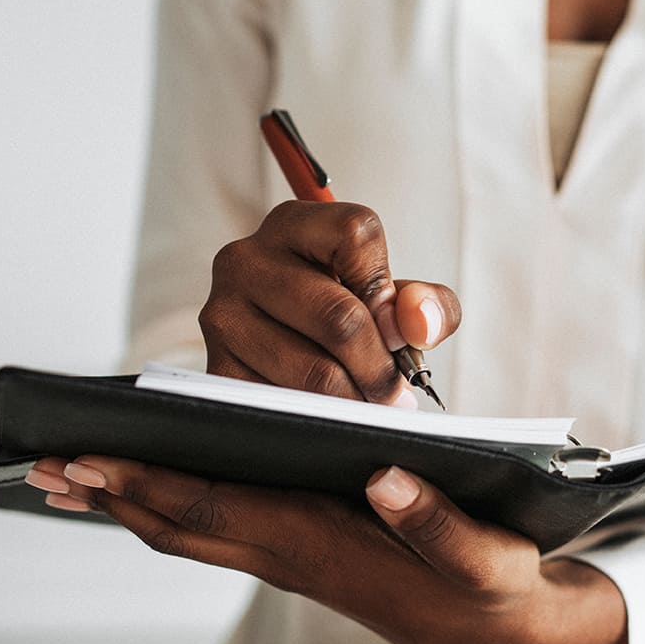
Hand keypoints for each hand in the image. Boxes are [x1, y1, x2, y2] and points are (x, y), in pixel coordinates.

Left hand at [25, 458, 628, 643]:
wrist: (505, 640)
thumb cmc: (497, 591)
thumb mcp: (488, 560)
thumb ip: (437, 523)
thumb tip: (383, 476)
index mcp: (328, 549)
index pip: (220, 513)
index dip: (151, 486)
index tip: (91, 459)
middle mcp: (297, 558)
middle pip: (183, 527)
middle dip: (113, 497)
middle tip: (44, 463)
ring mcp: (297, 559)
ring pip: (195, 532)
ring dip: (133, 504)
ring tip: (78, 473)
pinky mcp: (308, 552)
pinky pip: (221, 529)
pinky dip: (175, 504)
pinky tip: (161, 483)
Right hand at [200, 200, 460, 403]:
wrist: (286, 346)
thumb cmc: (346, 313)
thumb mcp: (395, 298)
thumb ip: (428, 304)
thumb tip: (419, 325)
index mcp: (295, 224)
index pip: (358, 236)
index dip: (390, 292)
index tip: (397, 331)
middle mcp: (247, 259)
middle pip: (340, 317)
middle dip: (380, 368)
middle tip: (395, 392)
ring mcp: (223, 313)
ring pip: (315, 372)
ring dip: (354, 401)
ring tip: (366, 403)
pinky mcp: (216, 366)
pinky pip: (284, 404)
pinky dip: (319, 419)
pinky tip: (329, 412)